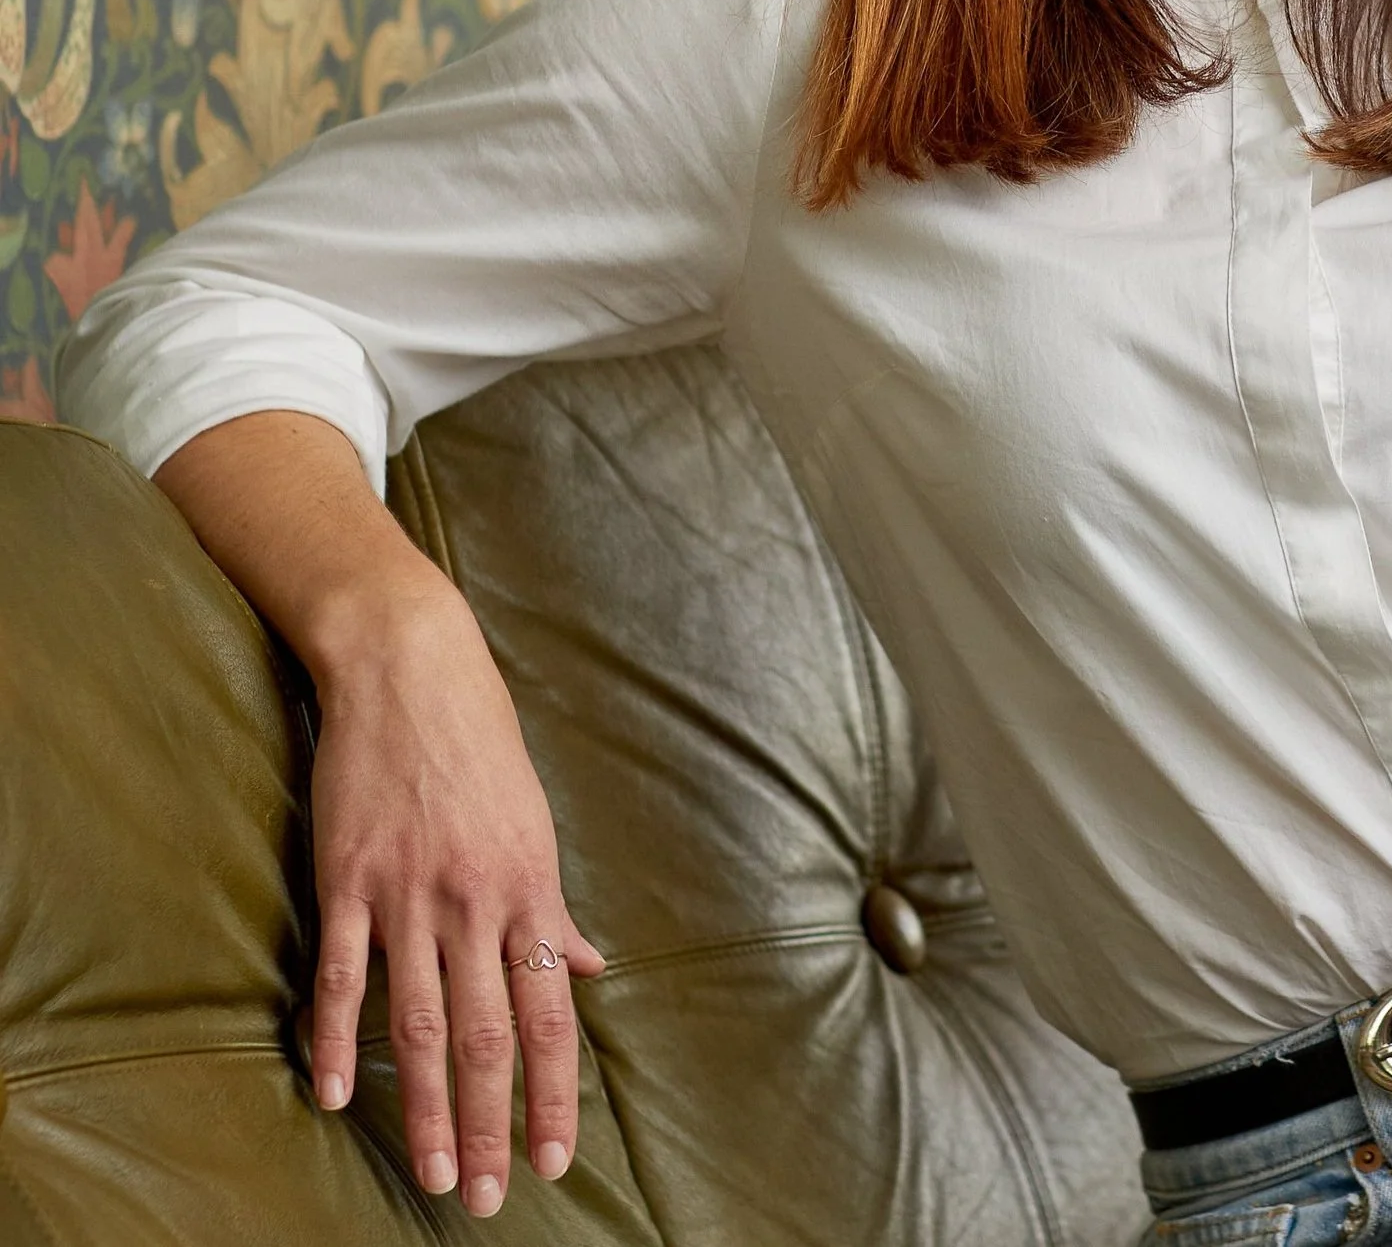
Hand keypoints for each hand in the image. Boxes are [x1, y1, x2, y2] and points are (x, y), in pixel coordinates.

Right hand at [156, 412, 606, 1220]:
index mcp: (530, 887)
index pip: (550, 1013)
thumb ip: (551, 907)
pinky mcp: (348, 878)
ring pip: (421, 1021)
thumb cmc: (481, 743)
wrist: (413, 668)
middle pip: (490, 1034)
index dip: (554, 1091)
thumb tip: (584, 968)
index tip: (555, 1156)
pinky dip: (339, 1039)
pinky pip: (342, 974)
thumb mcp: (534, 822)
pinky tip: (337, 1094)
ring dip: (426, 1107)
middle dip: (492, 1125)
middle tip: (486, 1198)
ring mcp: (408, 892)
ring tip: (431, 1174)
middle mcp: (475, 899)